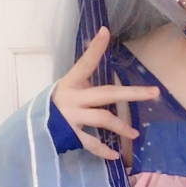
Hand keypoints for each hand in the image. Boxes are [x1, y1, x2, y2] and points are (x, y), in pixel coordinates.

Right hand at [51, 27, 158, 159]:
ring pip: (102, 119)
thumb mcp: (67, 87)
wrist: (31, 128)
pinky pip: (90, 143)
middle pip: (107, 93)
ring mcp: (70, 117)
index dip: (95, 48)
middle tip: (154, 92)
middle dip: (132, 93)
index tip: (105, 31)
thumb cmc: (55, 104)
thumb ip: (84, 80)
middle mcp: (72, 98)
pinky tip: (115, 155)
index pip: (85, 63)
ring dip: (121, 126)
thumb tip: (100, 58)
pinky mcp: (69, 134)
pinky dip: (103, 150)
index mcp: (71, 82)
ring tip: (134, 132)